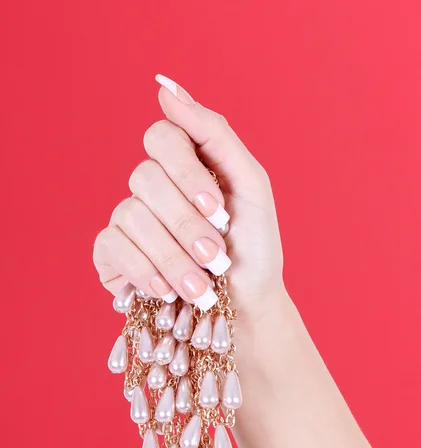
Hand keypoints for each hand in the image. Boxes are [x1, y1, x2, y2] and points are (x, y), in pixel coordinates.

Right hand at [93, 74, 284, 334]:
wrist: (245, 304)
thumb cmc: (252, 246)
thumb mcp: (250, 185)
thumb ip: (215, 133)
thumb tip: (166, 88)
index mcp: (185, 164)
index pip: (162, 137)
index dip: (186, 173)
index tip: (217, 209)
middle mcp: (152, 187)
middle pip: (145, 178)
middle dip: (187, 225)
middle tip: (216, 256)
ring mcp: (128, 219)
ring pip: (131, 216)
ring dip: (172, 256)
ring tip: (201, 286)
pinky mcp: (111, 253)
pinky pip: (111, 246)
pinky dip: (144, 270)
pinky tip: (165, 290)